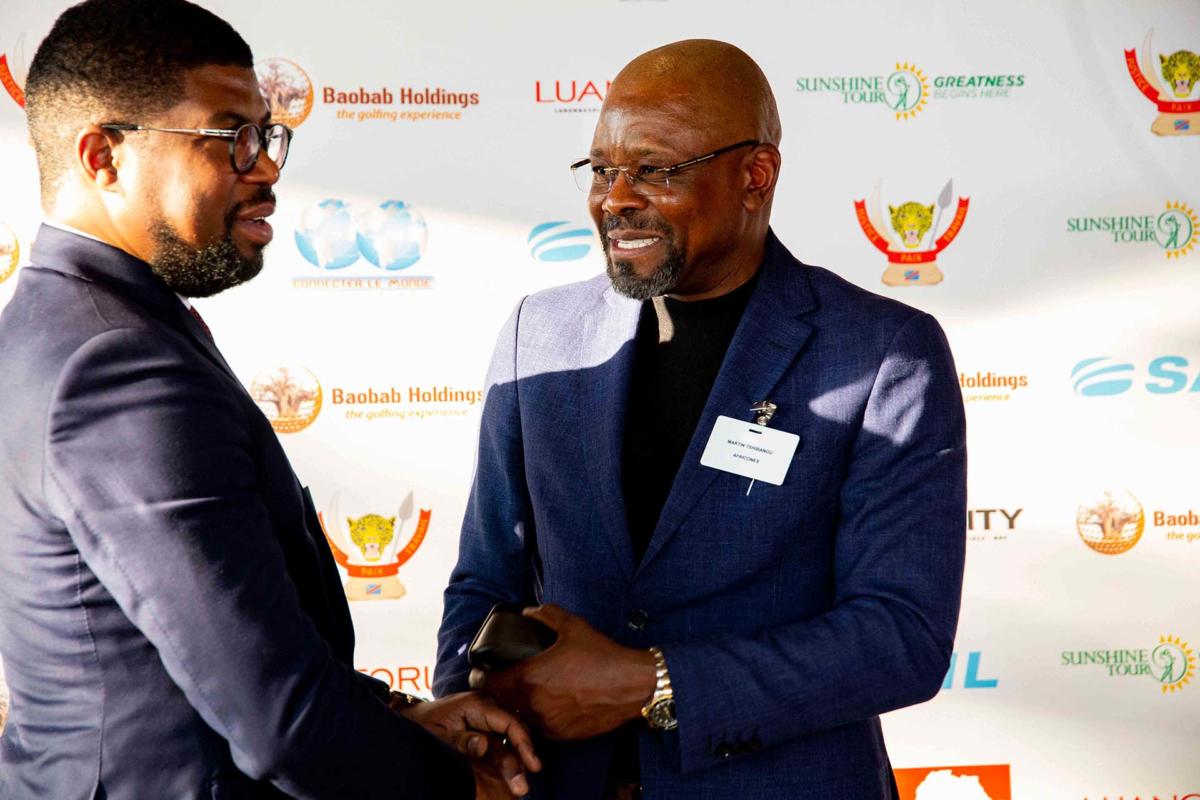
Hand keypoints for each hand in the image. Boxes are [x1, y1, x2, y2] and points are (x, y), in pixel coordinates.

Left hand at [397, 691, 540, 796]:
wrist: (412, 719)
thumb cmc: (422, 724)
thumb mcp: (437, 734)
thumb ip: (460, 740)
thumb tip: (484, 746)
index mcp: (476, 705)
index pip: (508, 723)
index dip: (523, 743)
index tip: (531, 764)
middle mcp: (486, 709)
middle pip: (512, 733)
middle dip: (521, 759)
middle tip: (523, 785)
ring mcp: (486, 720)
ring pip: (508, 741)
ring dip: (515, 763)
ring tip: (520, 787)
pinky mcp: (483, 730)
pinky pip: (500, 744)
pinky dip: (508, 760)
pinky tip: (513, 777)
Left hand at [469, 604, 655, 740]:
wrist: (633, 685)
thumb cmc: (602, 656)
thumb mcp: (572, 626)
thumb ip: (546, 615)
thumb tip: (528, 612)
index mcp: (529, 678)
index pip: (489, 683)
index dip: (480, 677)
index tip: (480, 671)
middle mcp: (534, 706)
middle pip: (502, 702)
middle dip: (500, 691)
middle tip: (504, 679)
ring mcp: (548, 724)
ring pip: (521, 717)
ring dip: (520, 706)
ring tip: (528, 691)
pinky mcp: (563, 736)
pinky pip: (541, 727)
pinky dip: (540, 717)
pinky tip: (551, 703)